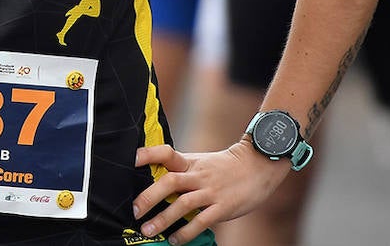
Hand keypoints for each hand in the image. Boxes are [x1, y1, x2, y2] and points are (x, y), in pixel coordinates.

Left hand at [132, 141, 291, 244]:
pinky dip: (186, 231)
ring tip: (148, 230)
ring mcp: (211, 191)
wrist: (258, 165)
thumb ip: (181, 171)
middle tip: (135, 210)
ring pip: (183, 204)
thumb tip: (157, 184)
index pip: (165, 152)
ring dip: (163, 219)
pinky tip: (174, 240)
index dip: (147, 155)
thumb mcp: (200, 162)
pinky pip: (202, 221)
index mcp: (190, 162)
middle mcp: (198, 175)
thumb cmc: (225, 166)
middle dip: (149, 196)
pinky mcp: (223, 207)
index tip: (131, 160)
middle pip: (170, 181)